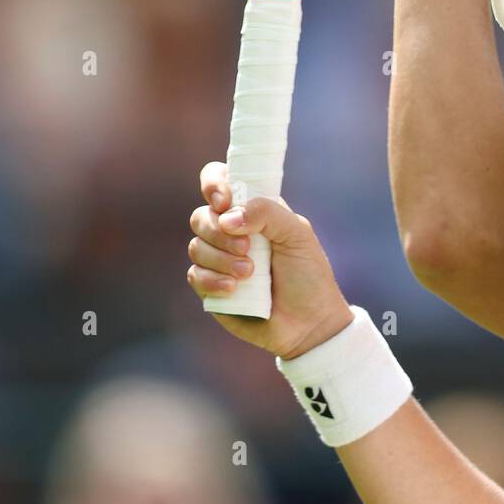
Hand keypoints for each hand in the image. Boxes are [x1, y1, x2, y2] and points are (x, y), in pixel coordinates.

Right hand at [187, 162, 353, 359]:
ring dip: (221, 259)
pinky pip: (195, 275)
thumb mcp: (298, 235)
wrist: (308, 322)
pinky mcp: (210, 288)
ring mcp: (218, 260)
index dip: (213, 184)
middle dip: (219, 232)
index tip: (224, 201)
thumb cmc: (308, 274)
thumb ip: (268, 213)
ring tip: (250, 273)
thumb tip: (228, 216)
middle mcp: (231, 232)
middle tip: (247, 248)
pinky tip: (235, 289)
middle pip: (201, 216)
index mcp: (253, 210)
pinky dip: (213, 281)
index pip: (220, 181)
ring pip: (196, 247)